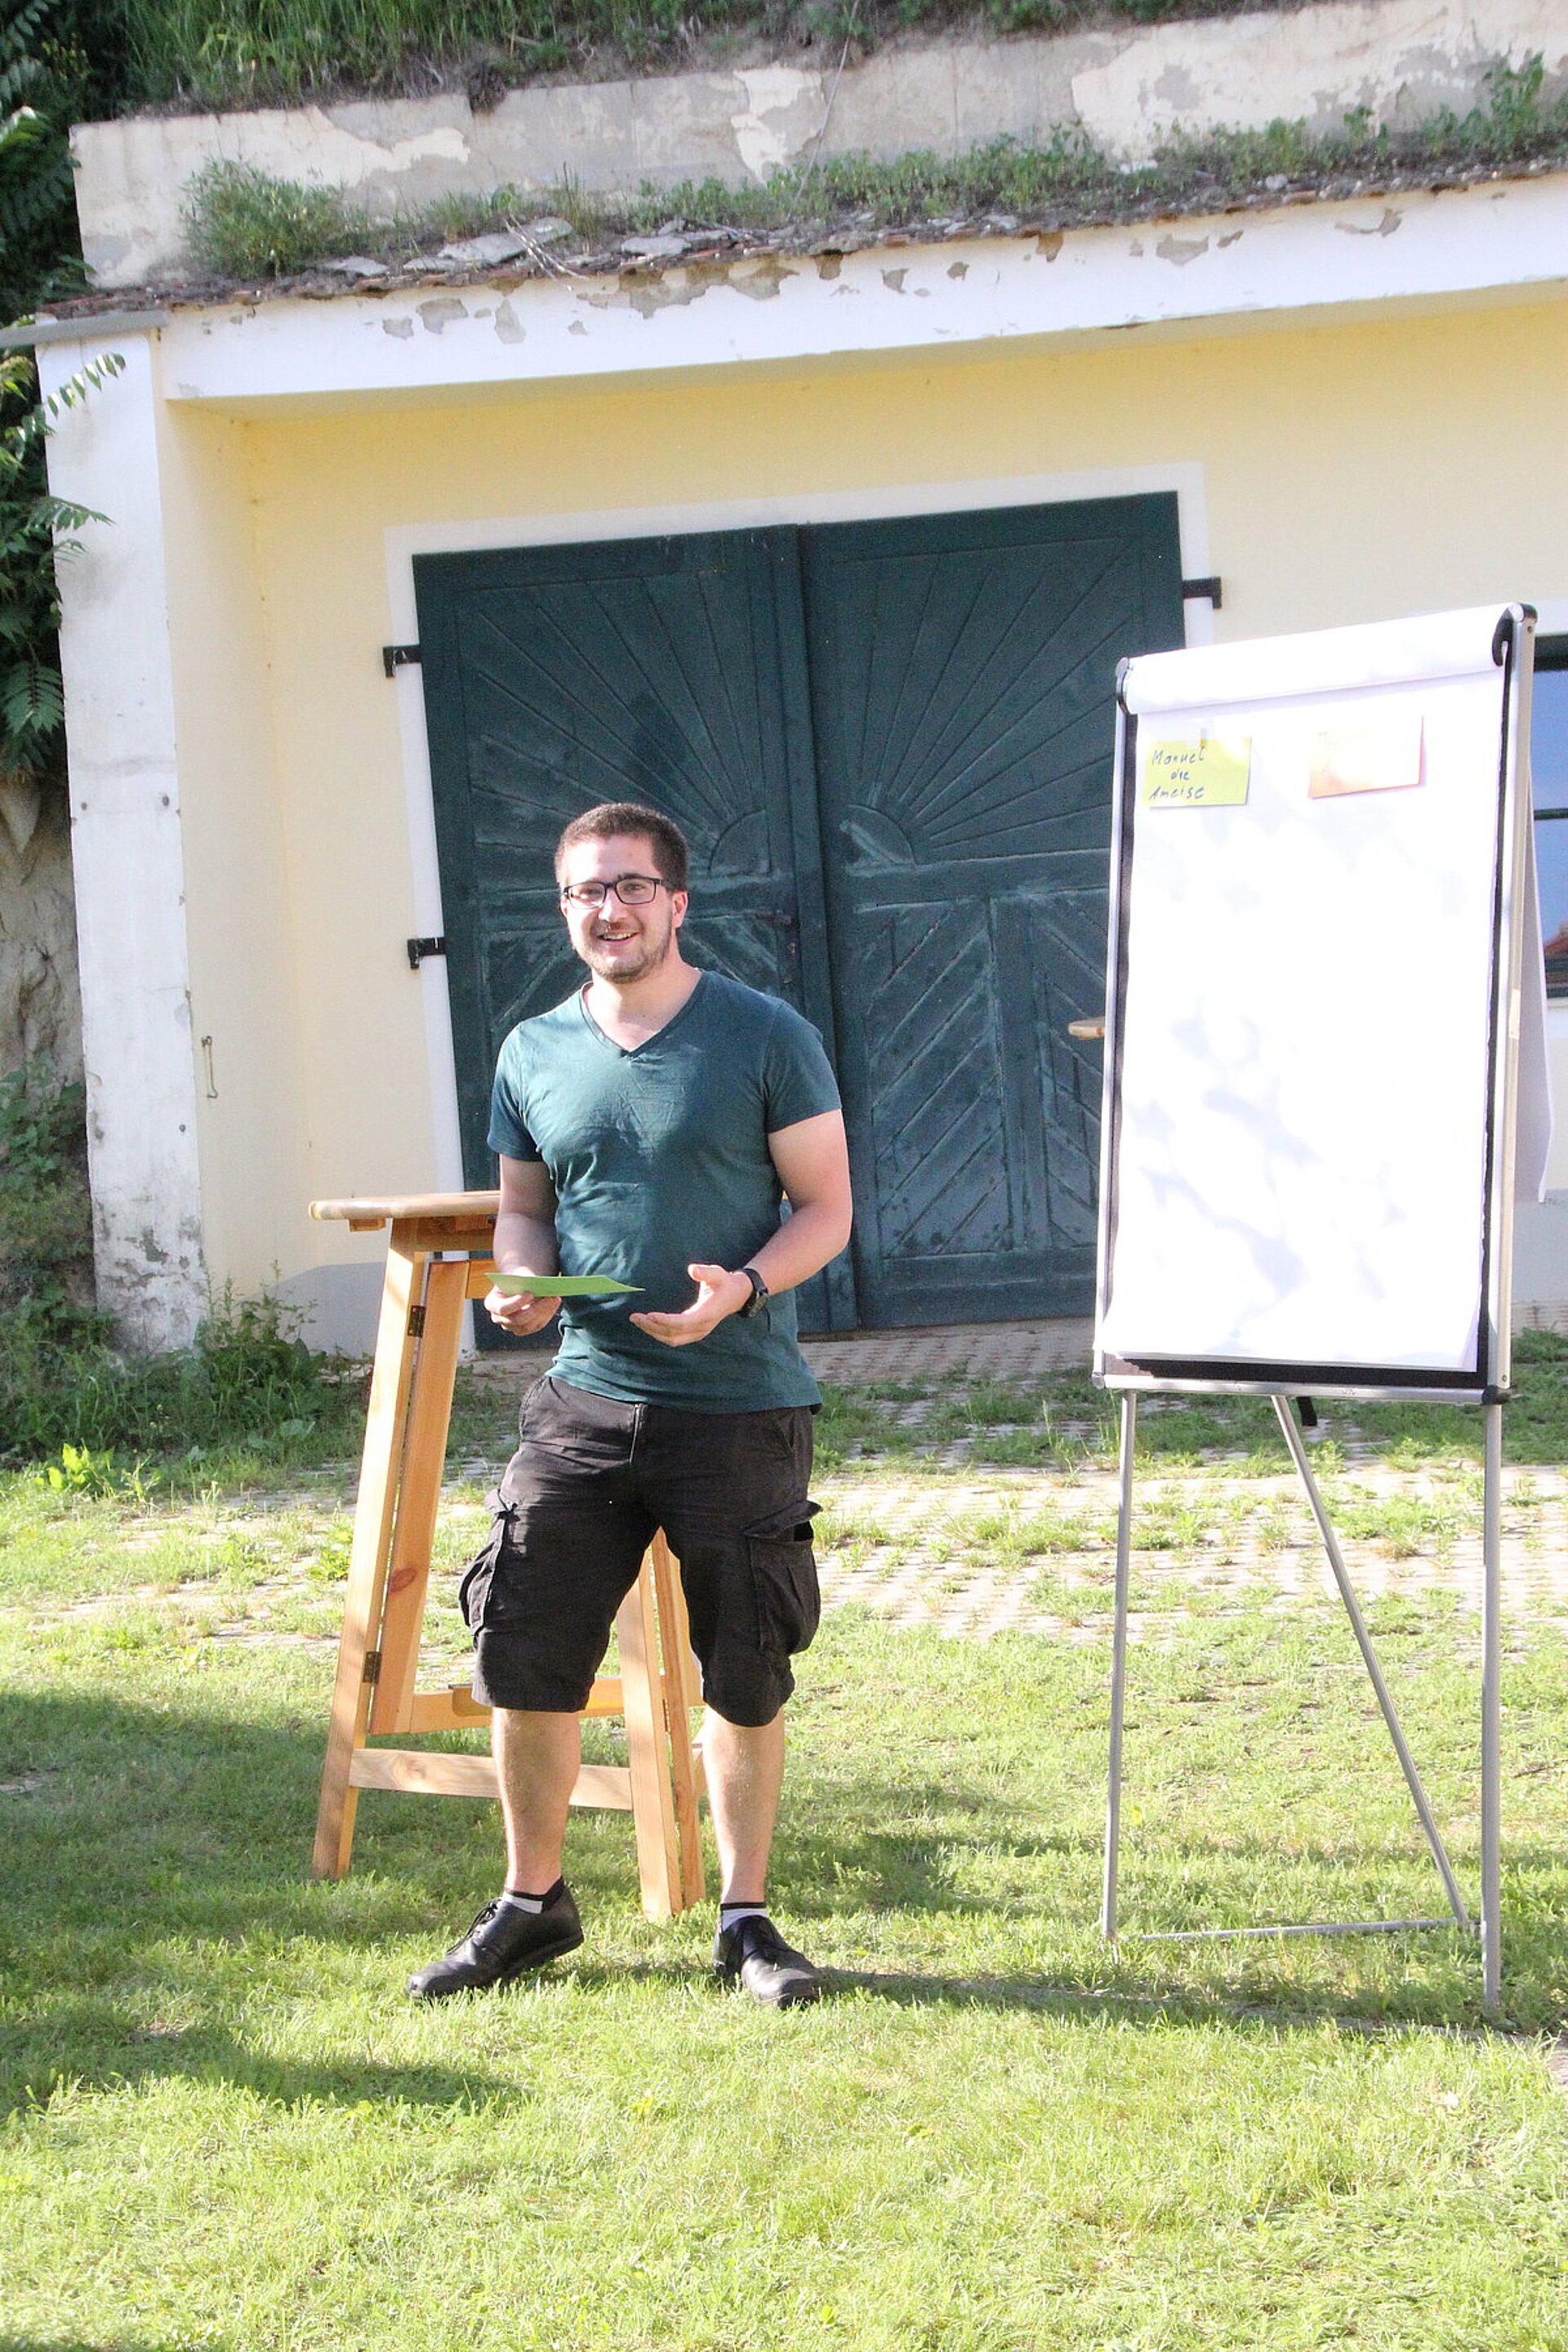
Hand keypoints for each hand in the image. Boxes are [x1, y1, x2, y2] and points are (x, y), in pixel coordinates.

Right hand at [484, 1281, 559, 1337]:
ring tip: (555, 1298)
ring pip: (529, 1325)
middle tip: (550, 1297)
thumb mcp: (519, 1275)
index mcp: (492, 1303)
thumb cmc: (517, 1278)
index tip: (530, 1294)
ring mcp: (511, 1327)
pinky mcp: (524, 1329)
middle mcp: (499, 1318)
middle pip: (517, 1320)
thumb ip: (526, 1279)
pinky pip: (537, 1325)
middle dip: (536, 1309)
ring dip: (544, 1312)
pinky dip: (547, 1314)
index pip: (503, 1308)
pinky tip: (554, 1303)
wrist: (520, 1284)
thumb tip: (539, 1284)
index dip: (517, 1303)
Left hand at [629, 1263, 752, 1347]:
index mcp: (707, 1314)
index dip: (665, 1321)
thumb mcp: (718, 1273)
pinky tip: (647, 1325)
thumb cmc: (724, 1282)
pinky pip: (674, 1338)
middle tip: (635, 1316)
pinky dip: (659, 1334)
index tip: (649, 1314)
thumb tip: (692, 1269)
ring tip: (637, 1320)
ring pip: (672, 1339)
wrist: (736, 1296)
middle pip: (673, 1333)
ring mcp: (698, 1332)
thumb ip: (706, 1272)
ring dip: (653, 1332)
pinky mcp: (694, 1333)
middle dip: (652, 1326)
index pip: (683, 1323)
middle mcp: (702, 1327)